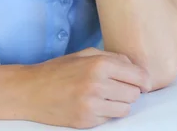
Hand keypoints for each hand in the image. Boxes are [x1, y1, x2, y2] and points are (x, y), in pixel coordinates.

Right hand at [16, 47, 149, 128]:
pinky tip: (95, 104)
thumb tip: (134, 66)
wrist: (32, 91)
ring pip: (125, 109)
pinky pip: (110, 119)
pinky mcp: (86, 122)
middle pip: (134, 93)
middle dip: (130, 90)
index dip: (144, 80)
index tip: (144, 82)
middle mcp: (97, 85)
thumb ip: (111, 57)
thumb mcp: (85, 54)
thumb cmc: (59, 70)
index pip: (137, 76)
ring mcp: (92, 106)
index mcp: (99, 65)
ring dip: (120, 103)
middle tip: (119, 86)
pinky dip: (107, 113)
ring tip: (107, 96)